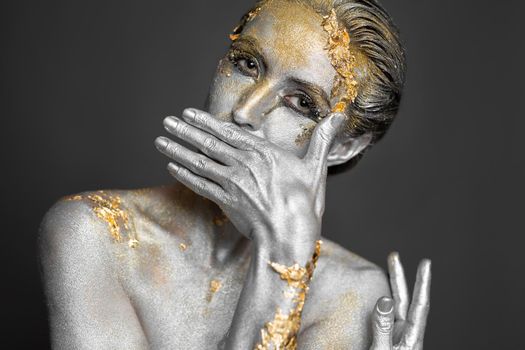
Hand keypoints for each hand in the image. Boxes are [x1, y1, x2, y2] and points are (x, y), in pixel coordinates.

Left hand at [155, 108, 344, 255]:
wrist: (289, 235)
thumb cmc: (305, 203)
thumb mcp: (316, 167)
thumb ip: (321, 139)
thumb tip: (339, 115)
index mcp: (263, 153)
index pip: (229, 133)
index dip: (206, 122)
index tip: (189, 113)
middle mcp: (244, 164)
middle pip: (209, 144)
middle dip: (186, 131)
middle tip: (167, 121)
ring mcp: (232, 183)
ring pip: (200, 162)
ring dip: (178, 150)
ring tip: (160, 140)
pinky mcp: (226, 202)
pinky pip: (200, 185)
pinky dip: (185, 175)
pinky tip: (172, 166)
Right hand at [370, 253, 430, 349]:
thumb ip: (383, 327)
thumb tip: (385, 300)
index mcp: (412, 337)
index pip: (420, 304)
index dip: (423, 282)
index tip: (426, 263)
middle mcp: (407, 333)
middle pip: (405, 299)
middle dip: (400, 276)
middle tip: (394, 255)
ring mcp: (397, 336)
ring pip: (395, 305)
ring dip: (392, 284)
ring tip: (390, 267)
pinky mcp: (387, 340)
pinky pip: (385, 314)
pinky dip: (384, 299)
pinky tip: (381, 293)